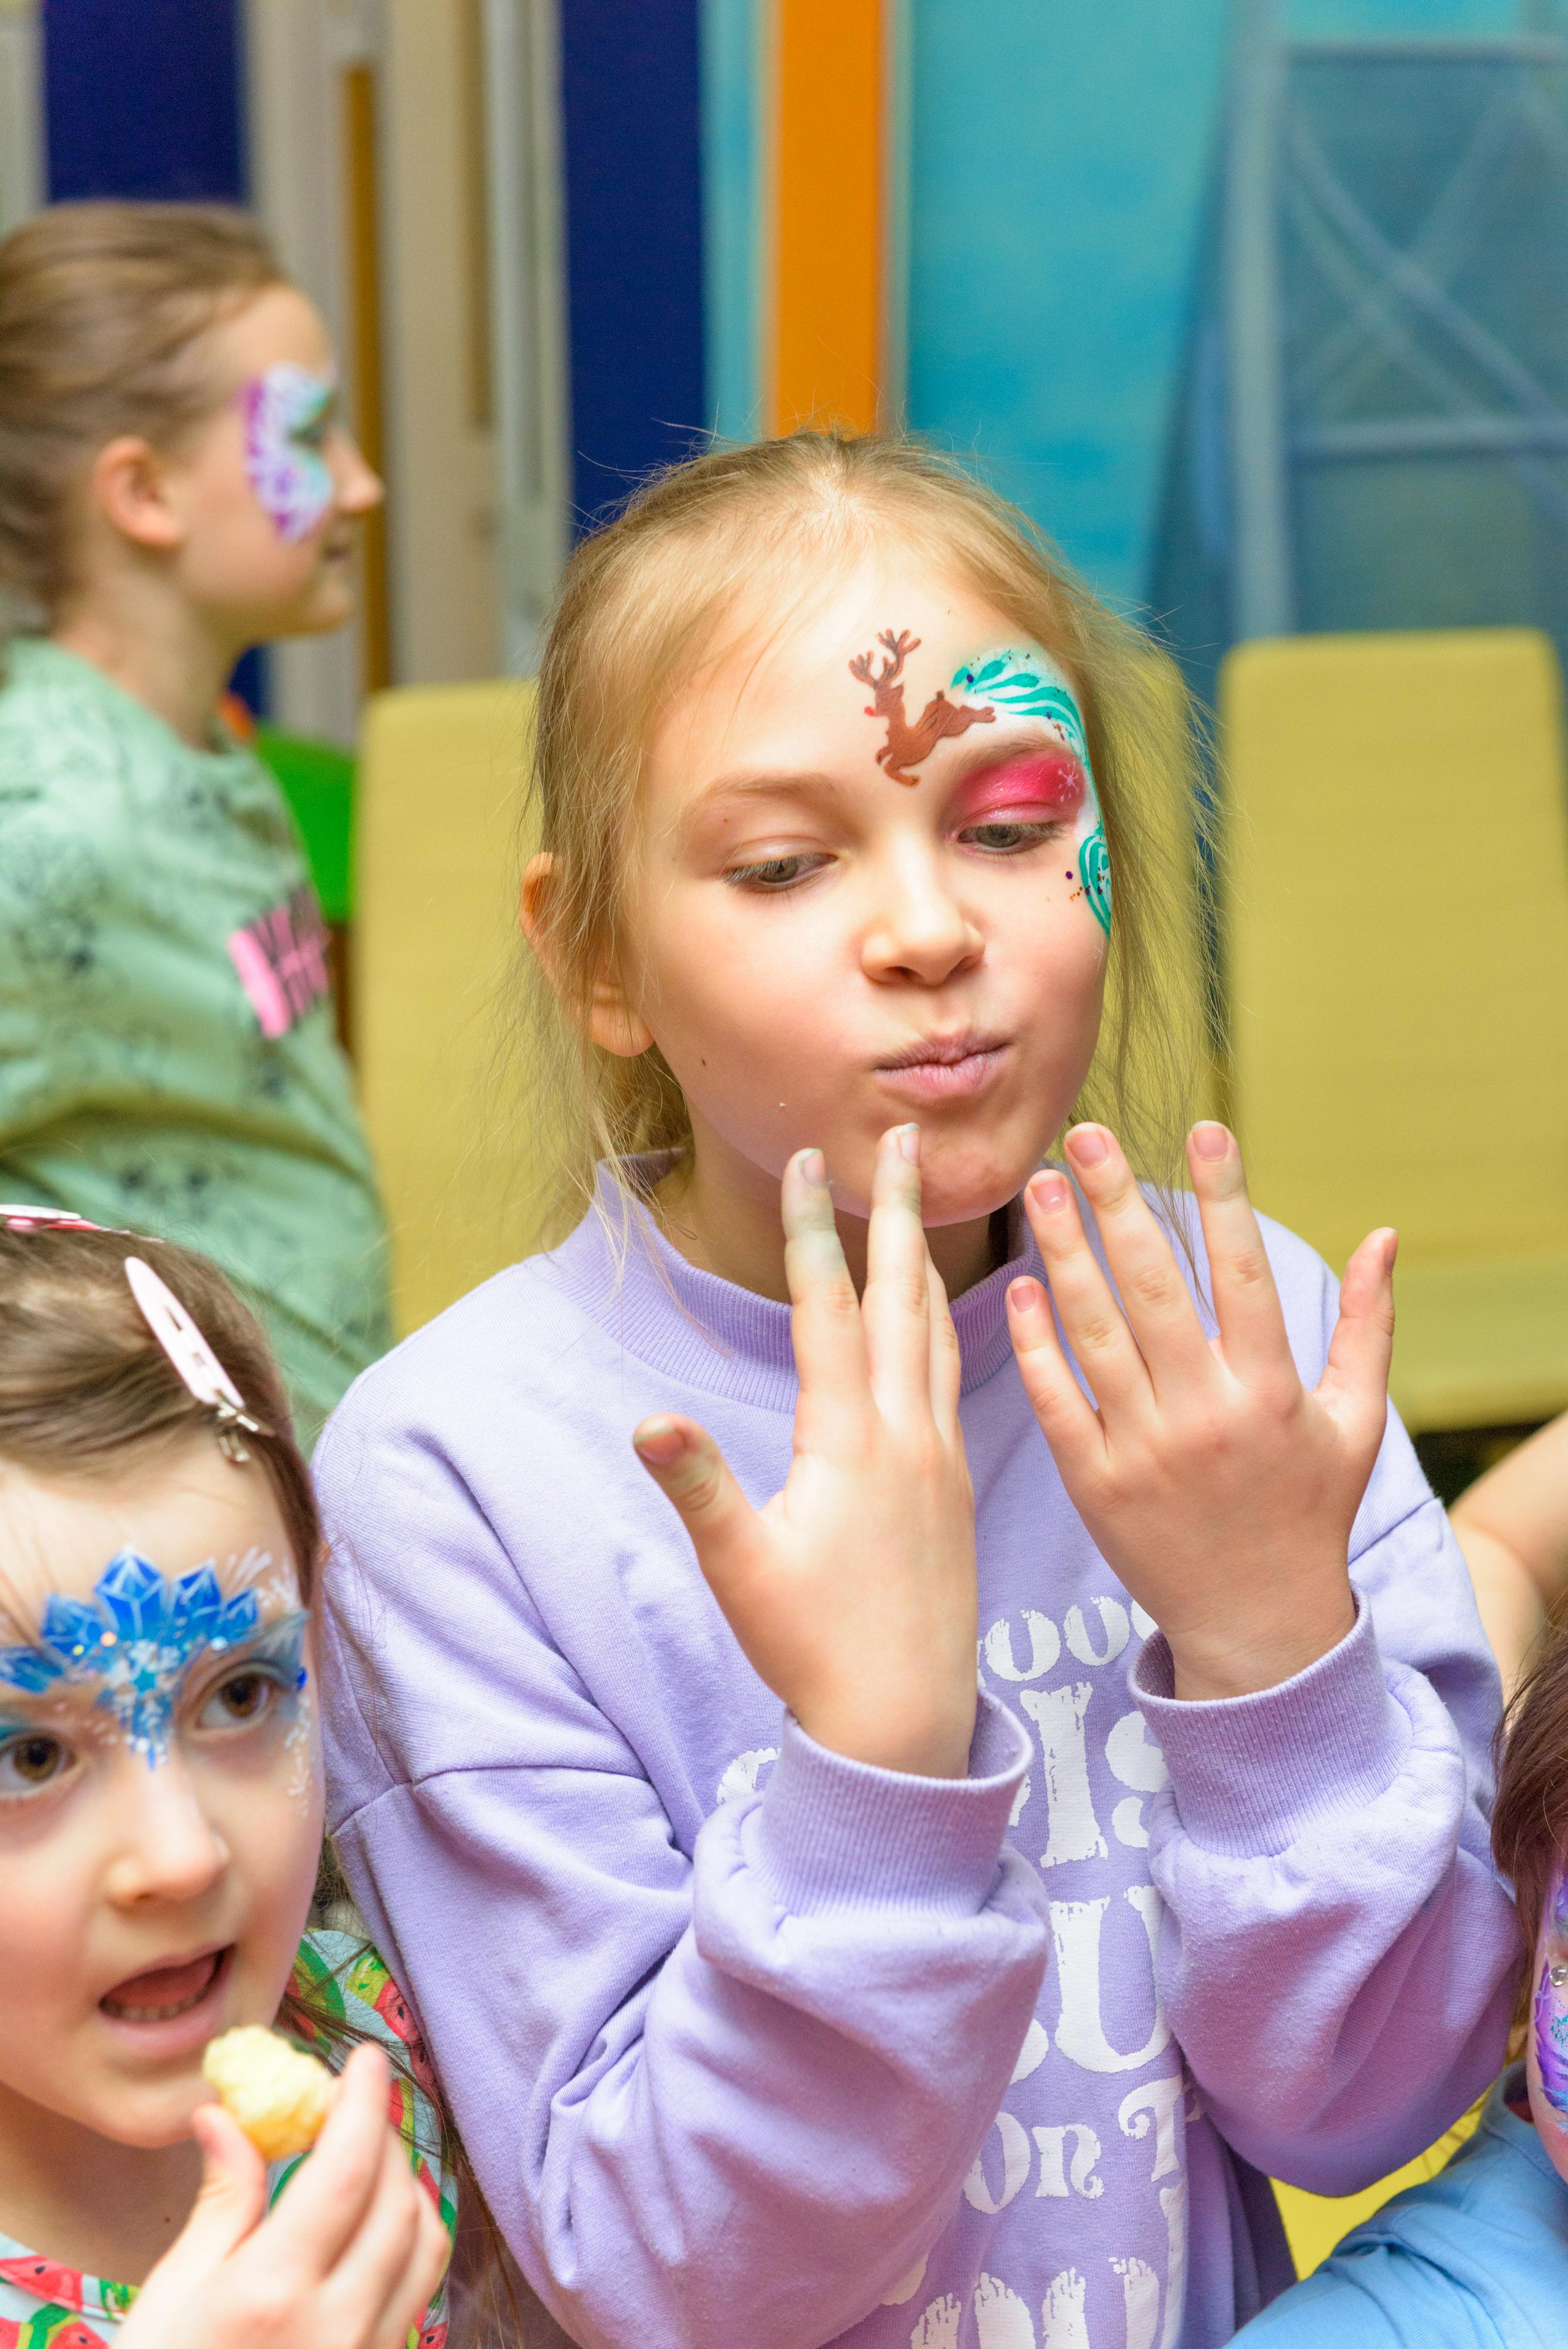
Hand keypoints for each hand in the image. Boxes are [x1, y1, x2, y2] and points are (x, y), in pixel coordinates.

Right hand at [120, 2045, 448, 2348]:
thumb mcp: (171, 2296)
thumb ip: (220, 2202)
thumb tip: (227, 2114)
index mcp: (275, 2291)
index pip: (348, 2170)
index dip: (365, 2103)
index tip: (367, 2059)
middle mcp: (337, 2323)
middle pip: (398, 2200)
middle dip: (384, 2138)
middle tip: (354, 2106)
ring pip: (425, 2245)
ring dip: (408, 2187)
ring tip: (372, 2160)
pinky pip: (418, 2294)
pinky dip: (409, 2243)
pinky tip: (377, 2229)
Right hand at [634, 1125, 978, 1776]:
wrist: (909, 1723)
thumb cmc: (814, 1651)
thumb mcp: (742, 1569)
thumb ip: (701, 1488)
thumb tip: (650, 1424)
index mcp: (850, 1442)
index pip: (828, 1312)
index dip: (814, 1233)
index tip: (812, 1161)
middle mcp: (906, 1434)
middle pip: (901, 1297)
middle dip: (896, 1211)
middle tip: (902, 1138)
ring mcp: (939, 1457)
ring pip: (938, 1331)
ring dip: (929, 1257)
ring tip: (930, 1200)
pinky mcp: (956, 1484)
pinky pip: (957, 1377)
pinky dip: (953, 1324)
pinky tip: (952, 1313)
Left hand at [1005, 1121, 1394, 1700]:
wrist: (1256, 1626)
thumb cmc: (1307, 1512)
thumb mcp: (1354, 1422)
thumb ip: (1368, 1326)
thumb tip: (1384, 1235)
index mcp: (1270, 1392)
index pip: (1243, 1274)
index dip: (1223, 1198)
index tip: (1204, 1130)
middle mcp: (1204, 1415)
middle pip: (1153, 1290)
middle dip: (1117, 1205)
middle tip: (1082, 1135)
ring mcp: (1142, 1450)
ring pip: (1094, 1333)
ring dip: (1063, 1254)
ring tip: (1040, 1186)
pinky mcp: (1093, 1484)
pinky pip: (1056, 1399)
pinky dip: (1036, 1343)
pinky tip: (1021, 1285)